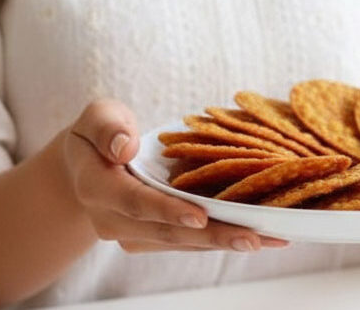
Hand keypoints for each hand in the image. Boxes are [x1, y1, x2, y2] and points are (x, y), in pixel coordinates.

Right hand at [61, 98, 288, 252]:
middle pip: (168, 231)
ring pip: (184, 242)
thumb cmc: (101, 133)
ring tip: (269, 240)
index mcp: (97, 188)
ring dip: (225, 242)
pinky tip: (260, 237)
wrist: (89, 165)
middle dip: (212, 236)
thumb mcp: (98, 117)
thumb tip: (124, 147)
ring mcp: (134, 234)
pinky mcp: (153, 238)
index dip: (168, 210)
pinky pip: (190, 241)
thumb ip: (108, 127)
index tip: (200, 216)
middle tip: (254, 238)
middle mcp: (113, 220)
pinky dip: (222, 238)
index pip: (135, 201)